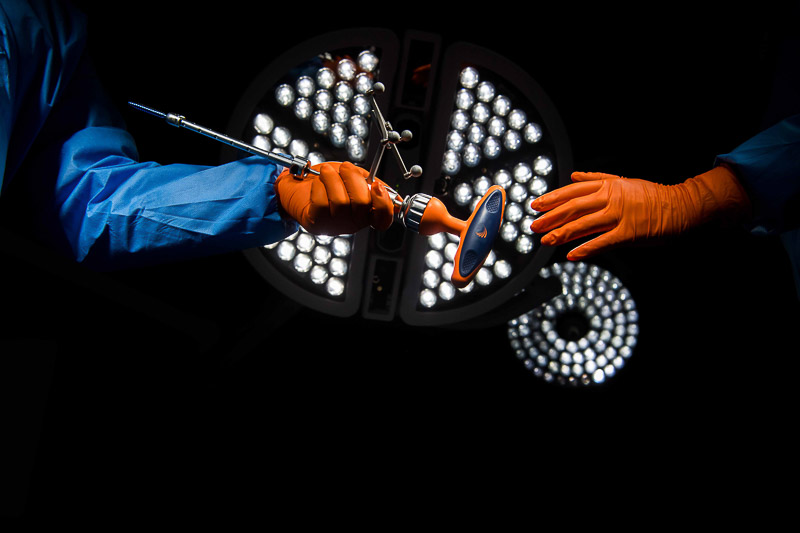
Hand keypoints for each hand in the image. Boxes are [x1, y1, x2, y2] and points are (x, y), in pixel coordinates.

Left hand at [275, 162, 395, 234]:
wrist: (298, 184)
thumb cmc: (327, 181)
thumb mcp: (353, 178)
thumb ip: (371, 183)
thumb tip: (389, 190)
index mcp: (365, 213)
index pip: (383, 219)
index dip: (384, 203)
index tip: (377, 185)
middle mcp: (352, 223)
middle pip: (363, 203)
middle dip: (353, 179)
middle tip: (345, 168)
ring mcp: (334, 225)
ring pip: (341, 202)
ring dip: (333, 179)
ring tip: (327, 171)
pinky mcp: (317, 223)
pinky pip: (322, 203)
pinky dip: (319, 187)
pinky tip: (317, 183)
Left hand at [529, 166, 750, 259]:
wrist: (680, 205)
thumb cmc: (651, 195)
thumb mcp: (622, 181)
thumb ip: (596, 178)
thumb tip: (573, 176)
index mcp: (607, 186)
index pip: (572, 192)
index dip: (552, 199)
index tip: (535, 206)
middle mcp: (610, 198)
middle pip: (573, 208)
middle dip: (551, 218)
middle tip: (534, 226)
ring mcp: (619, 215)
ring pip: (584, 224)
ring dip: (562, 233)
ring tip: (546, 241)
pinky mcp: (629, 232)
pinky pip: (603, 242)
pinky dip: (585, 249)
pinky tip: (571, 255)